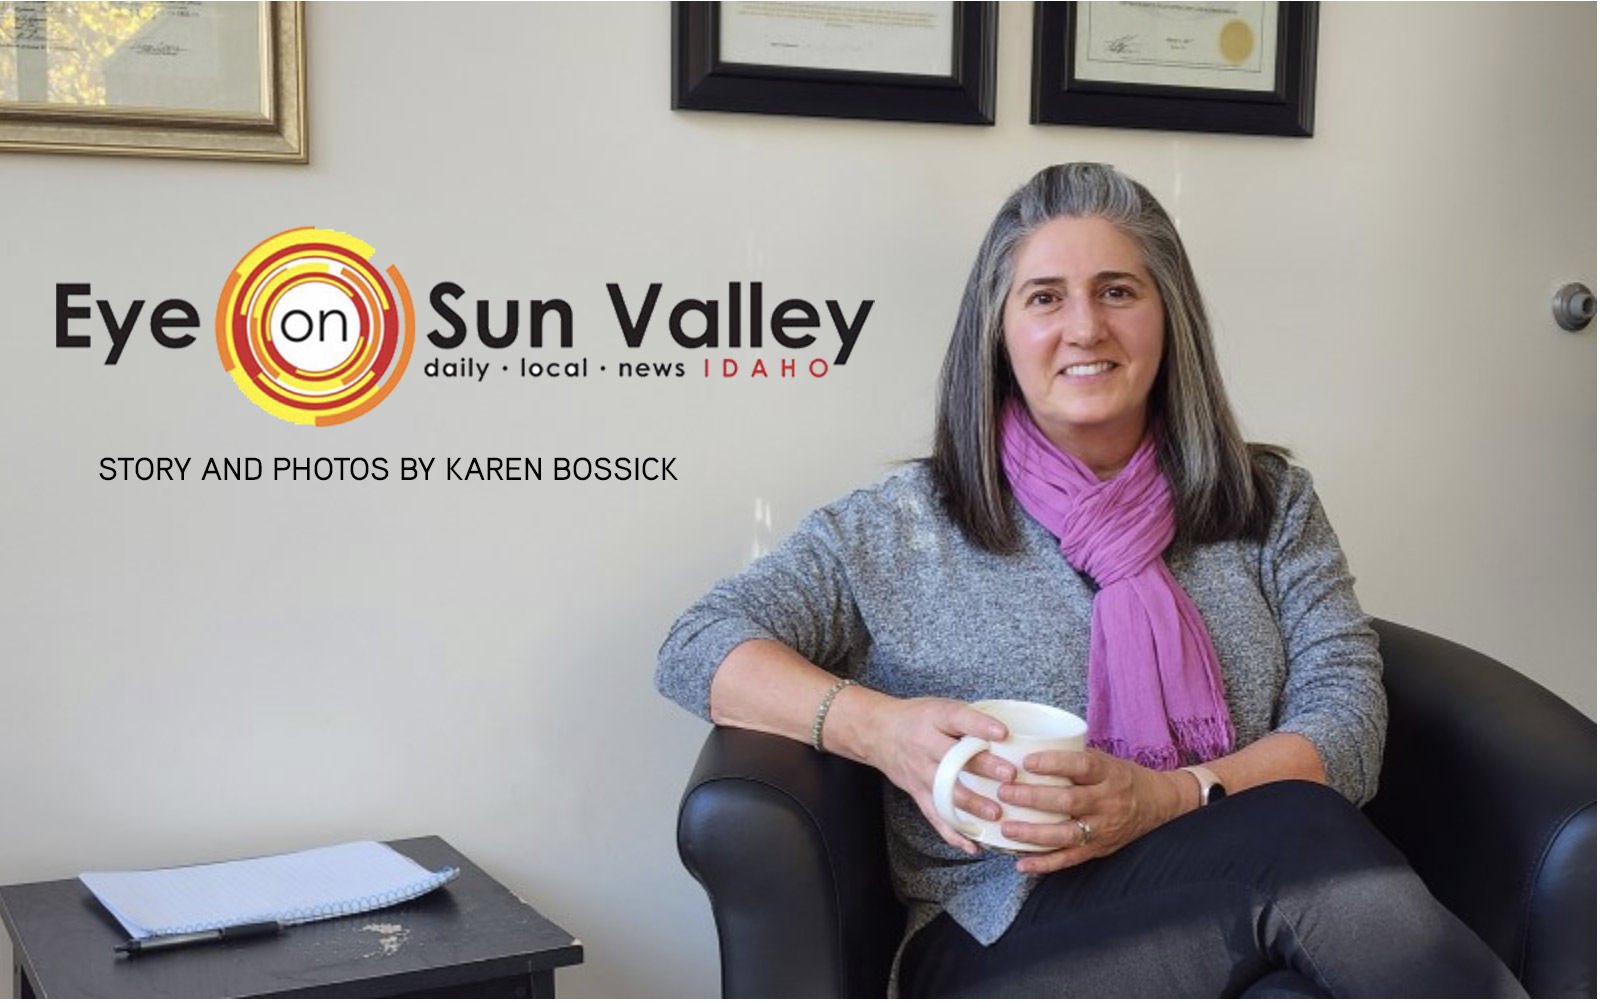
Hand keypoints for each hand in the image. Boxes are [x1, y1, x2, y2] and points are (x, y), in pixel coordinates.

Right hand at [856, 695, 1018, 854]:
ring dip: (972, 804)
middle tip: (1010, 776)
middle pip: (954, 758)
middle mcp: (925, 745)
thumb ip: (969, 719)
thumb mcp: (939, 708)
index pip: (957, 718)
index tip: (1003, 733)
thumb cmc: (917, 718)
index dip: (980, 725)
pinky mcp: (918, 793)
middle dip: (984, 768)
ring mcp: (920, 772)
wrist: (877, 733)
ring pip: (946, 791)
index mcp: (934, 718)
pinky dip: (954, 833)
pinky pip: (935, 816)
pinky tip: (973, 845)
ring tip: (996, 814)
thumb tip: (1010, 734)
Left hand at [996, 749, 1190, 873]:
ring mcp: (1104, 828)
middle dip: (1033, 798)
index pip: (1081, 766)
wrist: (1159, 805)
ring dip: (1034, 833)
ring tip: (1007, 829)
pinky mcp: (1099, 849)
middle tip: (1004, 792)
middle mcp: (1107, 802)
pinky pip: (1070, 859)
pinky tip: (1021, 864)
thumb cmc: (1122, 778)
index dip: (1053, 763)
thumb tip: (1028, 746)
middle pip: (1069, 801)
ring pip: (1067, 834)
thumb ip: (1073, 756)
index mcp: (1108, 774)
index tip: (1026, 761)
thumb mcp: (1105, 760)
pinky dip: (1045, 864)